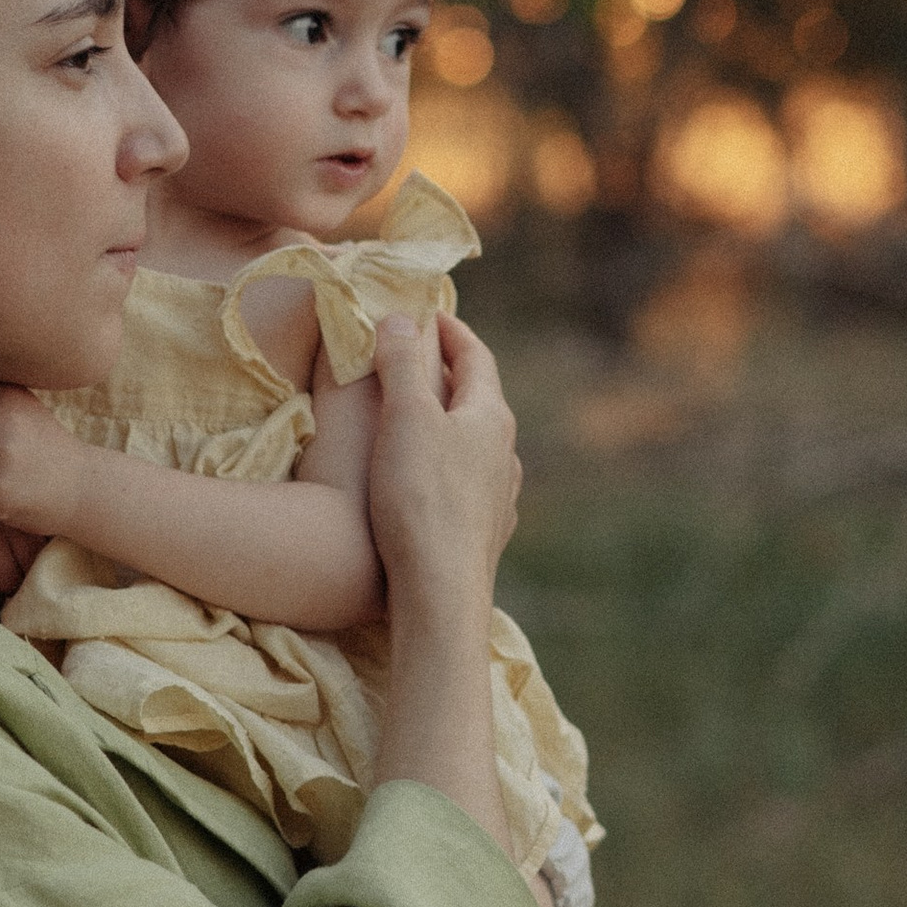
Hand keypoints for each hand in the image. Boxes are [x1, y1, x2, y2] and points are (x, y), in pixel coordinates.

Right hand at [365, 313, 520, 620]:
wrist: (441, 592)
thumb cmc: (421, 497)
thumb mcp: (405, 417)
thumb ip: (402, 363)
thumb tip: (400, 318)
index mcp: (492, 417)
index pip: (477, 357)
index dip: (451, 331)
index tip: (428, 314)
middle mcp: (506, 454)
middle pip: (480, 400)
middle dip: (450, 375)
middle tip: (418, 358)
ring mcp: (499, 497)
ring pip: (478, 445)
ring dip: (452, 424)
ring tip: (422, 420)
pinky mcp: (485, 535)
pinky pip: (471, 484)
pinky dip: (451, 465)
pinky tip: (436, 481)